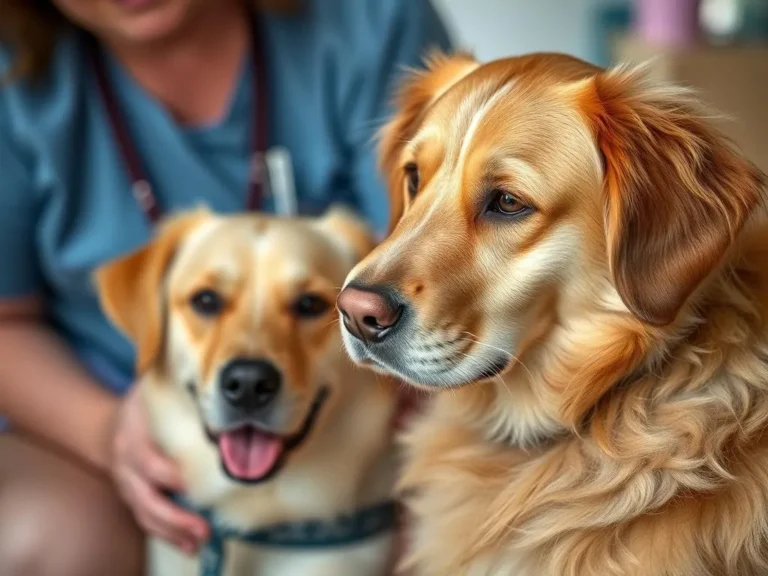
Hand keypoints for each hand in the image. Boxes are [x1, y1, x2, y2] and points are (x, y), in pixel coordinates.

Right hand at [110, 385, 208, 553]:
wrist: (111, 423)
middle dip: (174, 514)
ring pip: (145, 512)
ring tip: (200, 540)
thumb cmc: (147, 403)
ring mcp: (126, 482)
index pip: (146, 457)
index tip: (190, 483)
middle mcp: (126, 460)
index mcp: (133, 430)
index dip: (166, 473)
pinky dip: (167, 534)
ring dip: (173, 530)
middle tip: (204, 526)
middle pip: (145, 494)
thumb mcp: (155, 386)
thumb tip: (215, 378)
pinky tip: (189, 544)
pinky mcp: (132, 497)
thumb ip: (180, 385)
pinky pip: (146, 520)